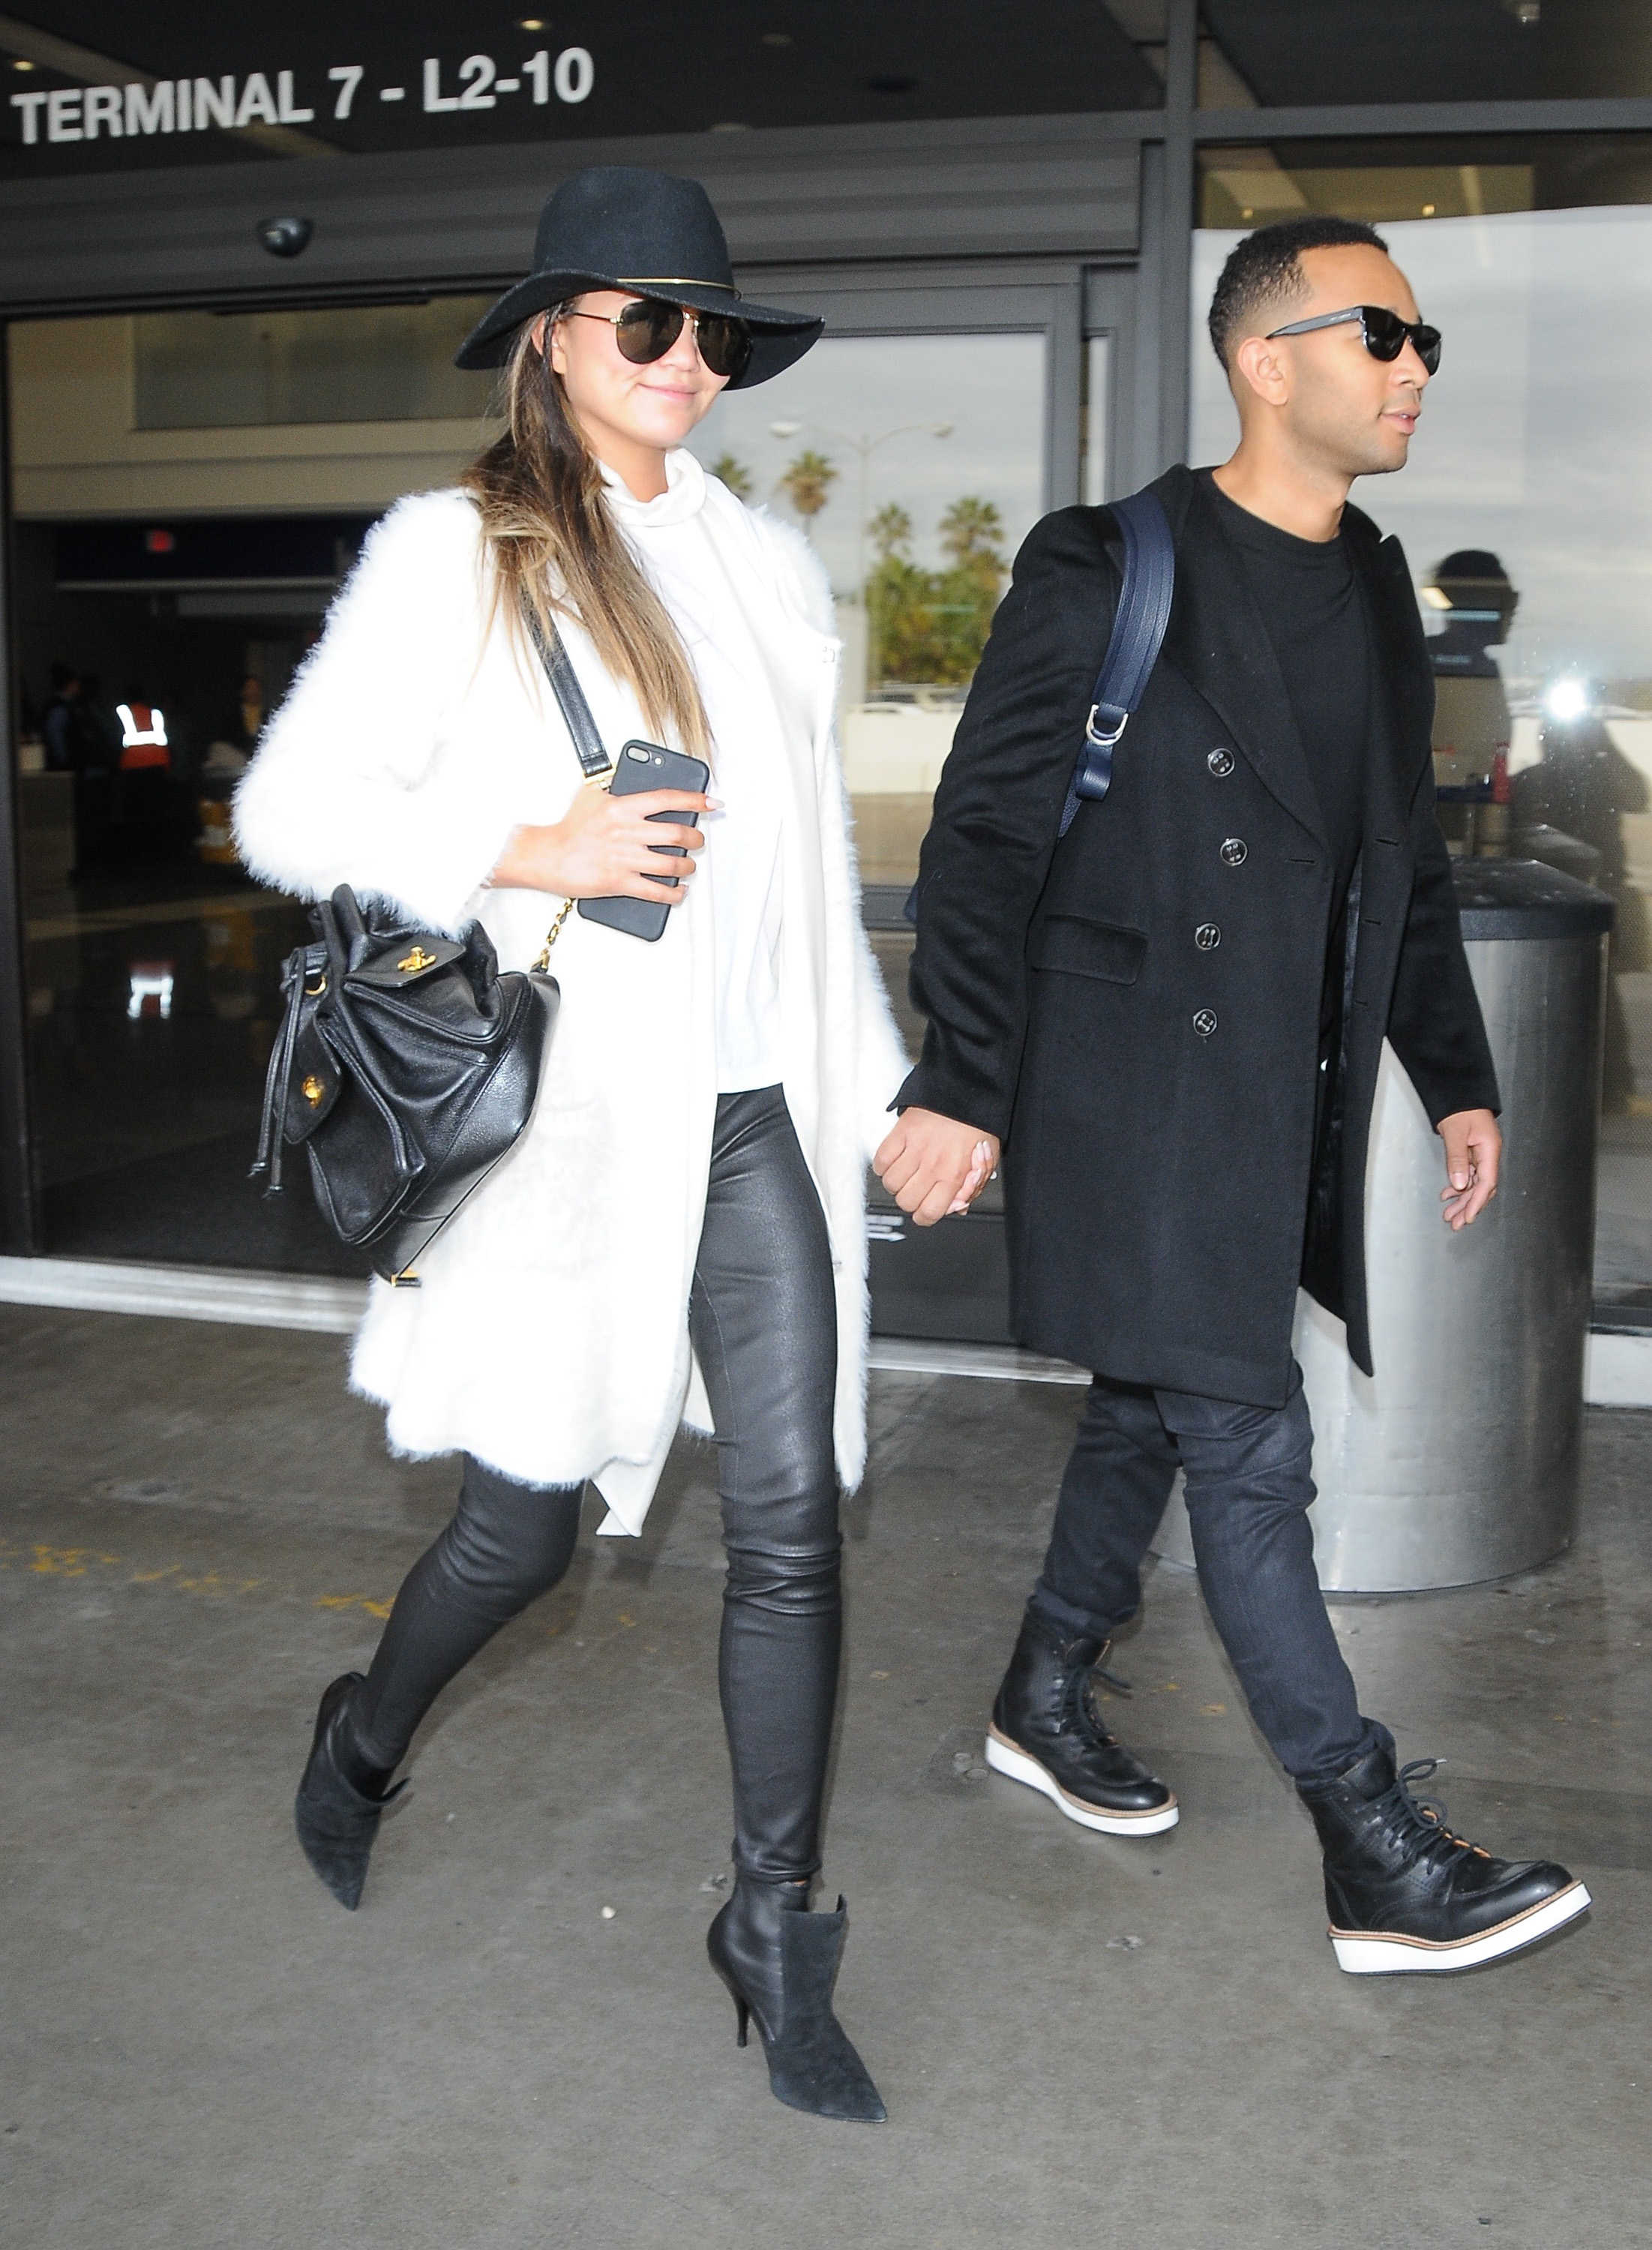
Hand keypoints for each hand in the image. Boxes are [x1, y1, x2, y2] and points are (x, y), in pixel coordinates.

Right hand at [489, 784, 711, 904]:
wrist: (546, 855)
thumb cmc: (568, 828)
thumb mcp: (591, 797)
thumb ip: (616, 792)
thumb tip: (637, 789)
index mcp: (623, 807)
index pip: (668, 799)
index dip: (695, 799)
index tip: (712, 803)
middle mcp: (628, 831)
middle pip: (677, 834)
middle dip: (695, 839)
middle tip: (698, 840)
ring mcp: (625, 858)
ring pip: (672, 863)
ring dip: (687, 866)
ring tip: (688, 866)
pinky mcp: (619, 882)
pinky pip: (656, 891)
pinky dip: (673, 893)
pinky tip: (679, 891)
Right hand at [874, 1107, 1000, 1226]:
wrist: (966, 1090)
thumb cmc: (977, 1123)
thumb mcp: (985, 1162)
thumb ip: (973, 1188)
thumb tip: (958, 1207)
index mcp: (954, 1174)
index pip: (929, 1213)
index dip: (925, 1216)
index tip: (925, 1210)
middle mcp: (933, 1164)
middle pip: (905, 1201)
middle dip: (910, 1200)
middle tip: (917, 1189)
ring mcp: (915, 1149)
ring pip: (890, 1184)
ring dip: (896, 1183)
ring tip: (906, 1173)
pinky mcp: (901, 1133)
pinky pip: (880, 1160)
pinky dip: (883, 1165)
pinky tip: (895, 1160)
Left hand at [1438, 1107, 1500, 1229]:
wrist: (1459, 1093)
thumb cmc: (1460, 1109)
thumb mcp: (1455, 1133)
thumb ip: (1457, 1158)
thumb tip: (1460, 1184)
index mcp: (1490, 1149)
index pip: (1486, 1183)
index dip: (1477, 1202)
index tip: (1468, 1217)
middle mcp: (1489, 1154)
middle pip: (1481, 1187)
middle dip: (1468, 1207)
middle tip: (1455, 1224)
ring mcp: (1482, 1154)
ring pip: (1474, 1183)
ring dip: (1462, 1200)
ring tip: (1449, 1215)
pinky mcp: (1473, 1153)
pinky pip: (1468, 1175)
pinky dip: (1458, 1186)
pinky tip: (1448, 1195)